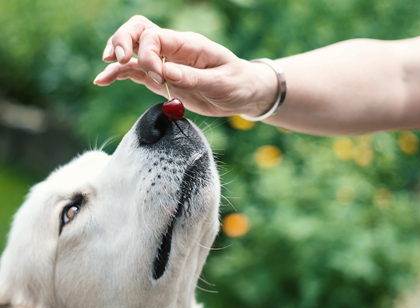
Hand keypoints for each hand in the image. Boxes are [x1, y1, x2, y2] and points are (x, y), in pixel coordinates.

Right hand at [93, 15, 276, 116]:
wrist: (245, 93)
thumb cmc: (238, 84)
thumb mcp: (221, 83)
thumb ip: (193, 78)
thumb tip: (165, 74)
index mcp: (189, 45)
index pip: (156, 36)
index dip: (148, 54)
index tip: (159, 77)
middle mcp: (174, 50)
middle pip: (139, 32)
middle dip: (122, 42)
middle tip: (117, 60)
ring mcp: (166, 64)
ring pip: (133, 51)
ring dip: (116, 59)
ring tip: (104, 74)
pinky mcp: (163, 79)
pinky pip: (136, 73)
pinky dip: (119, 75)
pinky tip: (103, 81)